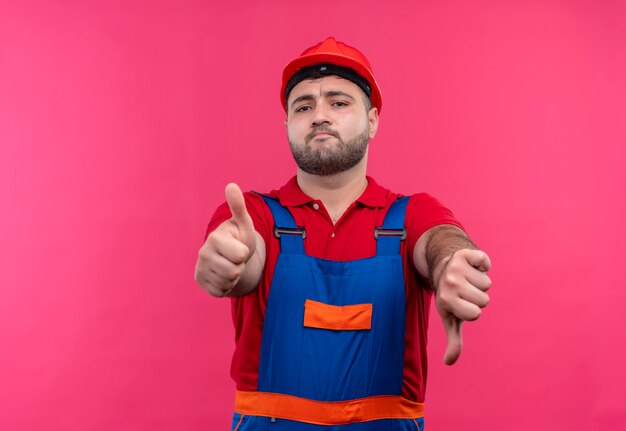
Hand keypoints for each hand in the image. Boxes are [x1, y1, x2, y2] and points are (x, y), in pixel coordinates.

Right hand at [195, 183, 256, 296]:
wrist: (230, 256)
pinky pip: (221, 292)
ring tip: (230, 264)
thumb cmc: (238, 237)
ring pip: (229, 282)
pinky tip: (223, 275)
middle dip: (240, 266)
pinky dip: (226, 286)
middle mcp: (203, 253)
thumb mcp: (243, 223)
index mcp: (214, 238)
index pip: (241, 255)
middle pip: (235, 271)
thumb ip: (238, 206)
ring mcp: (200, 269)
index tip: (239, 246)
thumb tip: (231, 185)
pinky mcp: (200, 282)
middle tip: (235, 258)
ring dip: (234, 276)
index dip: (245, 253)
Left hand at [435, 249, 491, 364]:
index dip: (473, 310)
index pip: (475, 314)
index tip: (462, 304)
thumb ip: (453, 341)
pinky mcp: (465, 253)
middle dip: (478, 296)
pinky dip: (484, 263)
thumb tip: (448, 362)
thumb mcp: (450, 318)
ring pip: (487, 283)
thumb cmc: (451, 298)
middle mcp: (449, 283)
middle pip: (484, 299)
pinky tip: (472, 265)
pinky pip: (485, 261)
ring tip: (468, 279)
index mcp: (445, 300)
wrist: (444, 268)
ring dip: (481, 281)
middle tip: (465, 290)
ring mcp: (456, 267)